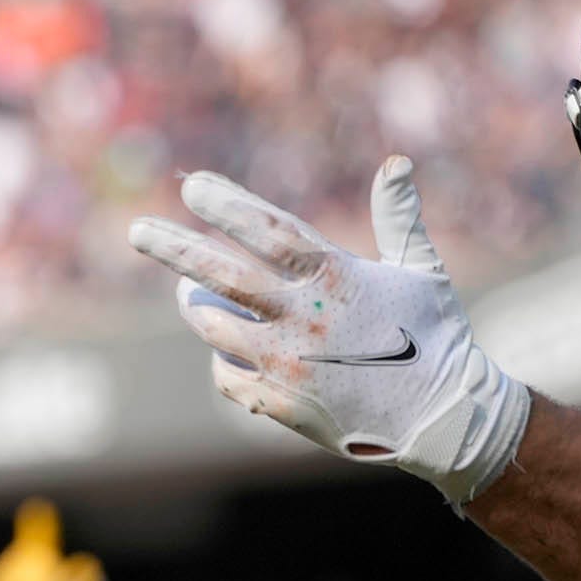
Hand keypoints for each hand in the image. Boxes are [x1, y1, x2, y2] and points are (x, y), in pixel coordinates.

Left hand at [127, 155, 530, 504]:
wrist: (444, 418)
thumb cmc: (436, 336)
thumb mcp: (422, 270)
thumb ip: (399, 217)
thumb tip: (395, 162)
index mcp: (337, 277)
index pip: (268, 230)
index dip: (227, 205)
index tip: (193, 187)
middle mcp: (304, 318)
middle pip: (221, 275)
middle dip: (174, 249)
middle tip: (136, 231)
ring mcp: (287, 363)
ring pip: (215, 328)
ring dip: (197, 308)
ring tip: (190, 295)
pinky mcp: (280, 403)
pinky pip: (228, 377)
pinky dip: (223, 361)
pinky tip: (228, 351)